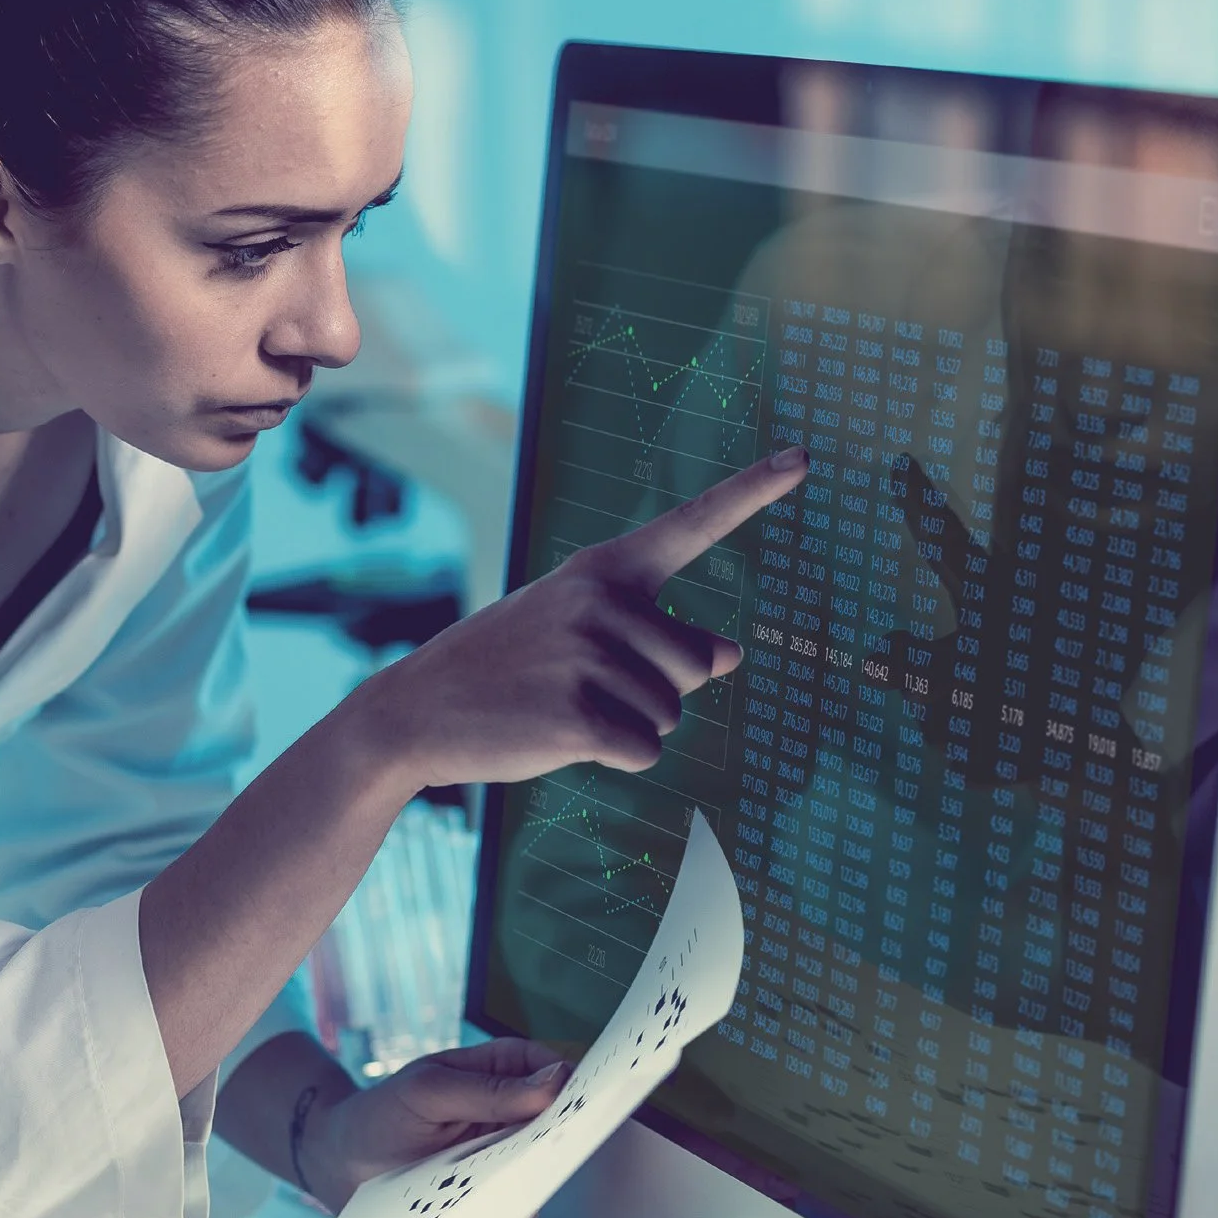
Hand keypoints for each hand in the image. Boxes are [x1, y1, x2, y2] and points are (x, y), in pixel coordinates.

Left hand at [301, 1040, 571, 1211]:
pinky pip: (518, 1215)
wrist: (340, 1165)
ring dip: (530, 1186)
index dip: (577, 1084)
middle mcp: (512, 1116)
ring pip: (544, 1176)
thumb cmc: (381, 1114)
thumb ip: (487, 1089)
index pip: (555, 1069)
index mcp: (501, 1070)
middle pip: (560, 1126)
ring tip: (495, 1191)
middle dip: (561, 1140)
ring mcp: (504, 1161)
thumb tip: (553, 1082)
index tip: (587, 1103)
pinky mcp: (492, 1203)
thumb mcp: (426, 1092)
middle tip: (543, 1153)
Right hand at [343, 450, 808, 792]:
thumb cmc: (504, 669)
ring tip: (559, 708)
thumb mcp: (575, 632)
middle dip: (654, 691)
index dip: (752, 492)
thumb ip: (654, 634)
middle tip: (577, 687)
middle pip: (696, 665)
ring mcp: (588, 656)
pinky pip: (644, 752)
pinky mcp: (580, 716)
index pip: (691, 524)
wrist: (413, 710)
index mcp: (602, 569)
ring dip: (629, 728)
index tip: (803, 457)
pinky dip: (613, 760)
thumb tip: (732, 652)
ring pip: (671, 714)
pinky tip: (556, 738)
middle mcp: (600, 601)